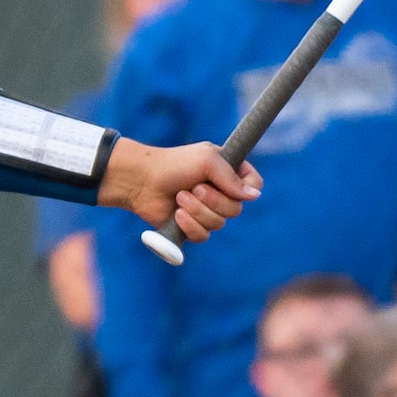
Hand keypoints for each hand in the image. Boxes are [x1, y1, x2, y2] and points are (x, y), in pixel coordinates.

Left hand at [102, 140, 259, 241]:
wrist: (141, 180)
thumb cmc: (174, 164)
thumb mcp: (207, 161)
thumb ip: (232, 178)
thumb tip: (255, 196)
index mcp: (228, 172)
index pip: (254, 186)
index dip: (248, 191)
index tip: (233, 187)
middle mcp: (221, 192)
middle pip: (236, 209)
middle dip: (213, 200)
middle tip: (194, 187)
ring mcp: (207, 211)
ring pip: (218, 224)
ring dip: (197, 211)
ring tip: (180, 197)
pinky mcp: (192, 227)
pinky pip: (203, 236)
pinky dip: (189, 225)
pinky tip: (176, 214)